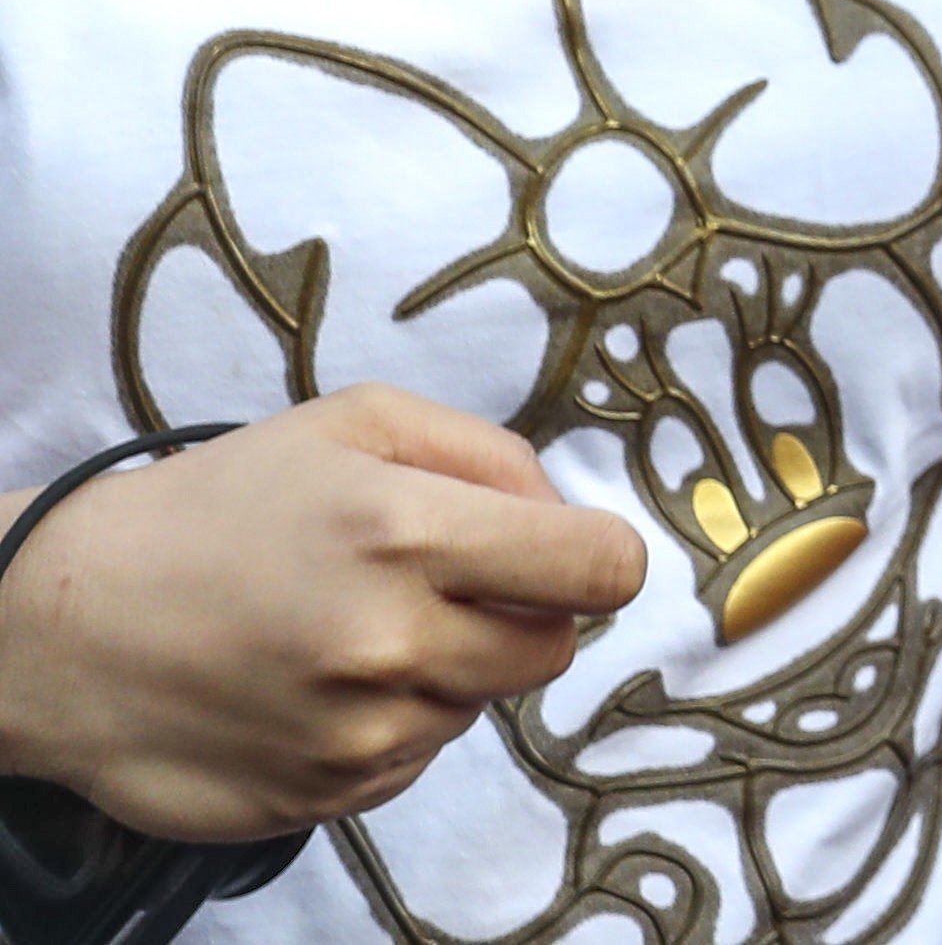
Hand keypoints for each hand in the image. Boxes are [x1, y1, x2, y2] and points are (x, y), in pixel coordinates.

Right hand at [0, 389, 645, 841]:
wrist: (59, 627)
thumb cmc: (214, 507)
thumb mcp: (353, 423)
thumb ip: (486, 454)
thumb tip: (565, 511)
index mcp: (408, 531)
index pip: (598, 569)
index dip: (601, 561)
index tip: (573, 557)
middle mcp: (392, 641)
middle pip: (553, 648)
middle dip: (523, 614)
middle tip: (445, 586)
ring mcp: (358, 733)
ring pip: (481, 706)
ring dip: (448, 670)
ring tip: (354, 630)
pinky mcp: (323, 798)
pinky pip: (416, 760)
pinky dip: (392, 723)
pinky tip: (318, 683)